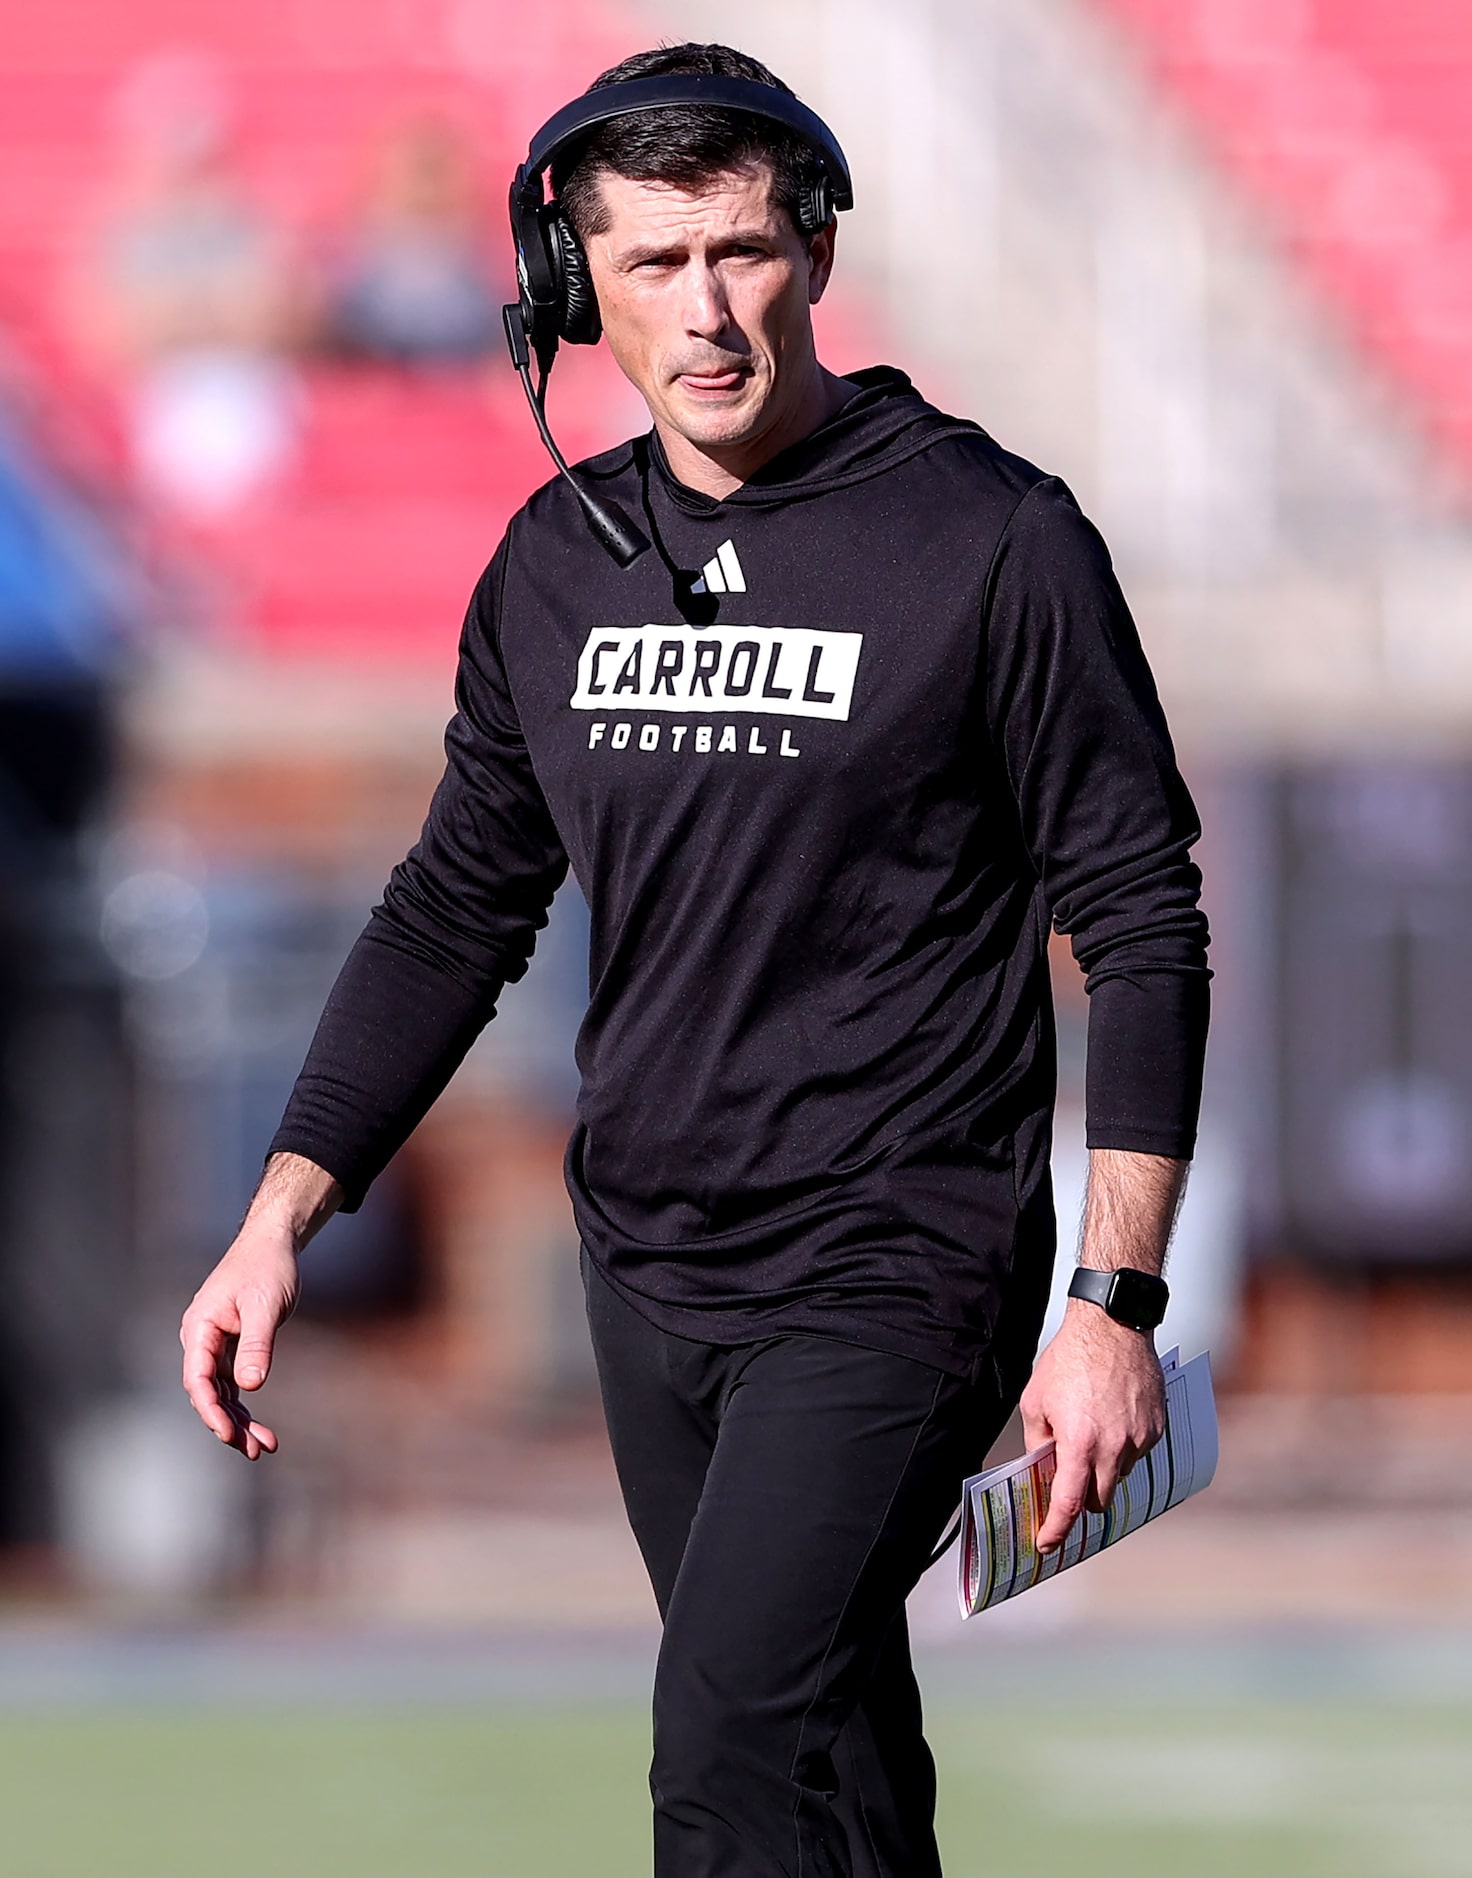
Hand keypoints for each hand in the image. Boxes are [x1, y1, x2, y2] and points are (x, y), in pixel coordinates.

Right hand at [180, 1231, 299, 1459]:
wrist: (273, 1243)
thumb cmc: (268, 1267)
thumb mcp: (265, 1305)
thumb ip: (257, 1344)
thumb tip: (250, 1386)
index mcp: (200, 1327)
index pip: (197, 1378)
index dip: (210, 1409)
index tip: (227, 1434)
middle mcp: (201, 1340)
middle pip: (208, 1392)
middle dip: (228, 1424)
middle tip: (255, 1450)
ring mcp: (215, 1345)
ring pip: (221, 1393)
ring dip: (239, 1421)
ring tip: (264, 1447)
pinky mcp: (232, 1347)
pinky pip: (233, 1384)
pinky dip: (245, 1405)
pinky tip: (260, 1429)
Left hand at [1020, 1299, 1165, 1553]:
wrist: (1112, 1325)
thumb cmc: (1068, 1359)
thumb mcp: (1036, 1401)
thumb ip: (1037, 1442)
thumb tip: (1041, 1469)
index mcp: (1079, 1443)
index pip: (1068, 1503)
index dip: (1056, 1529)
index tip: (1047, 1544)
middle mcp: (1114, 1447)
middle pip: (1099, 1500)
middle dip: (1082, 1498)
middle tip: (1069, 1482)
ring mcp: (1140, 1439)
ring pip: (1120, 1475)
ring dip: (1104, 1467)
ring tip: (1091, 1429)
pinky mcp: (1157, 1427)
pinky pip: (1137, 1452)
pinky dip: (1122, 1446)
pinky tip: (1111, 1417)